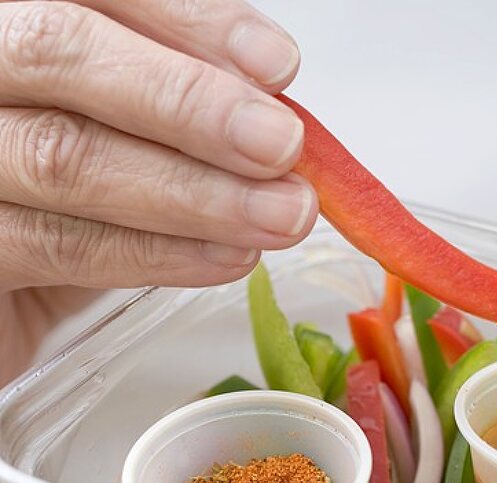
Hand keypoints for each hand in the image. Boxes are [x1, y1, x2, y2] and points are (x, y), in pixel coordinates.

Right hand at [0, 0, 316, 379]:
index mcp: (6, 23)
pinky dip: (155, 252)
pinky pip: (58, 245)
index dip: (184, 20)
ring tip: (278, 214)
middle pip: (60, 53)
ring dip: (191, 190)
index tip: (275, 65)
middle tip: (281, 146)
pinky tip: (226, 256)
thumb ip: (164, 107)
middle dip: (187, 103)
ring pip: (63, 155)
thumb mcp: (109, 134)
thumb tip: (268, 105)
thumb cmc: (50, 209)